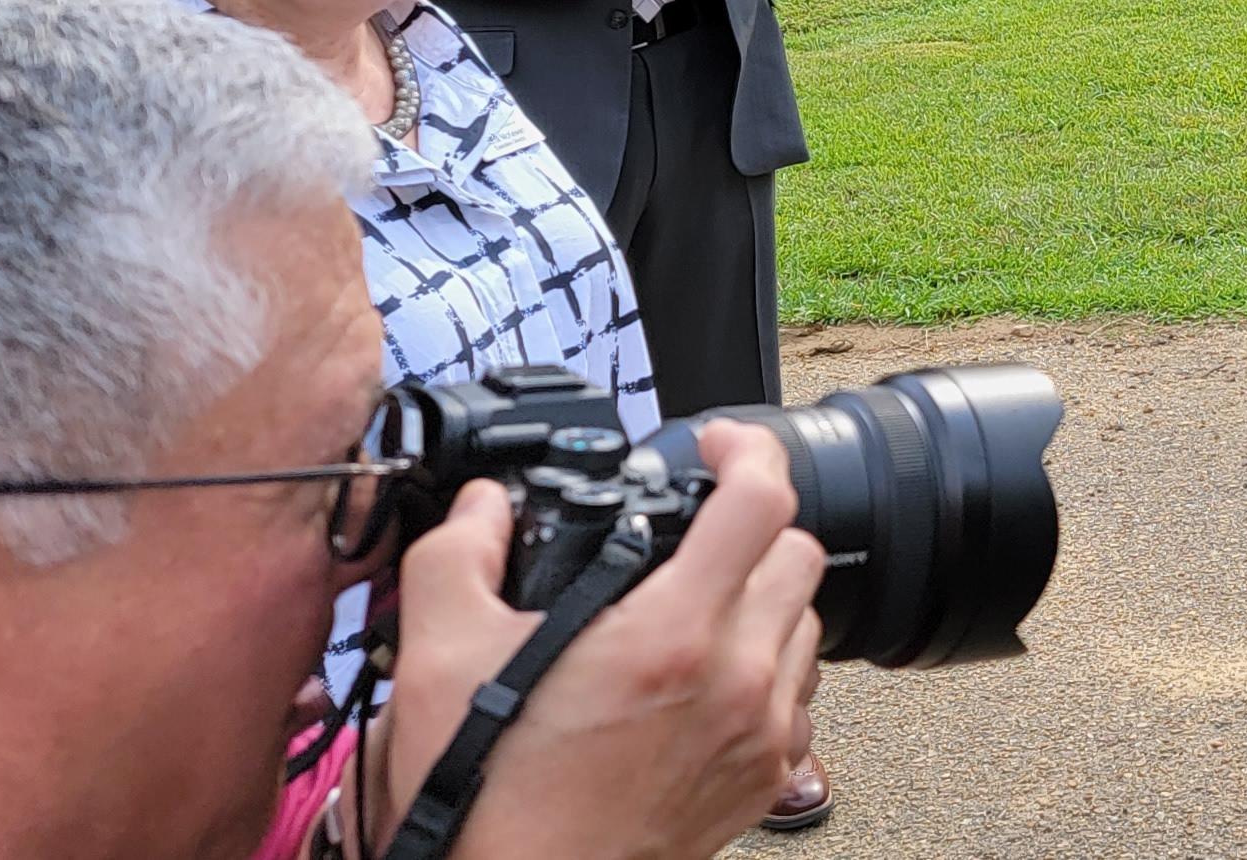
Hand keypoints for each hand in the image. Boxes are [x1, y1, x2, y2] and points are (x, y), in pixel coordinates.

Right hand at [372, 421, 823, 859]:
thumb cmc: (486, 800)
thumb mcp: (442, 657)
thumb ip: (458, 555)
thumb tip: (483, 507)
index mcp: (672, 634)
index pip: (762, 500)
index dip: (746, 450)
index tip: (716, 446)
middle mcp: (737, 679)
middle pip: (796, 554)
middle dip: (751, 525)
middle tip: (696, 531)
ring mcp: (761, 733)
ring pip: (805, 623)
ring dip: (762, 598)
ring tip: (695, 605)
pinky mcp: (767, 778)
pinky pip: (798, 695)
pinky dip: (767, 669)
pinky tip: (707, 678)